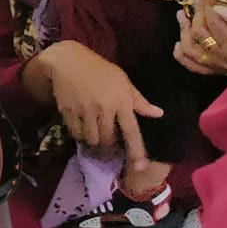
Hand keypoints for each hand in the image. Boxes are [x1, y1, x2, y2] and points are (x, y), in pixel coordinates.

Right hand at [32, 40, 163, 167]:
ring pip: (92, 139)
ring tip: (96, 135)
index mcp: (120, 101)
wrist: (68, 60)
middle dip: (110, 145)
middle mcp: (103, 108)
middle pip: (108, 139)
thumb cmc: (100, 69)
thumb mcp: (122, 81)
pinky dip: (81, 136)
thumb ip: (139, 100)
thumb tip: (158, 114)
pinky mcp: (68, 111)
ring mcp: (84, 110)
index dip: (137, 151)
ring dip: (95, 142)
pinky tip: (83, 129)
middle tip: (109, 140)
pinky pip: (76, 133)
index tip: (140, 167)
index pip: (131, 131)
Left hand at [176, 0, 226, 77]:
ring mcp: (226, 70)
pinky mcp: (226, 74)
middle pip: (199, 39)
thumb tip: (221, 9)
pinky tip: (179, 46)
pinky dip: (185, 57)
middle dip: (191, 19)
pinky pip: (198, 68)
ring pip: (193, 55)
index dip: (205, 7)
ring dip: (183, 35)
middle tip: (189, 5)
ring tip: (182, 18)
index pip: (214, 24)